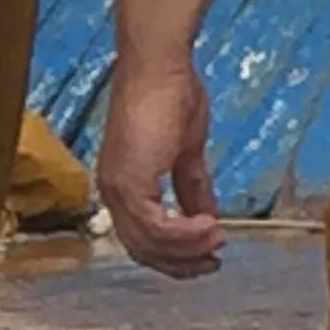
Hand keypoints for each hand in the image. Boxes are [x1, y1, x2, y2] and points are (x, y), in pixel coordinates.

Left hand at [97, 53, 222, 277]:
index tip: (205, 256)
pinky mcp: (129, 182)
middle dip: (180, 262)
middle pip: (142, 249)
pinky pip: (157, 226)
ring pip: (150, 243)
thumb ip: (192, 186)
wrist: (159, 67)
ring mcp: (117, 188)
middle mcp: (112, 190)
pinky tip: (210, 227)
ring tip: (217, 242)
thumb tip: (207, 214)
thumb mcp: (186, 151)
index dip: (173, 254)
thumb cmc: (170, 95)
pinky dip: (185, 235)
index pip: (140, 237)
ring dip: (188, 249)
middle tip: (213, 262)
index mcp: (121, 184)